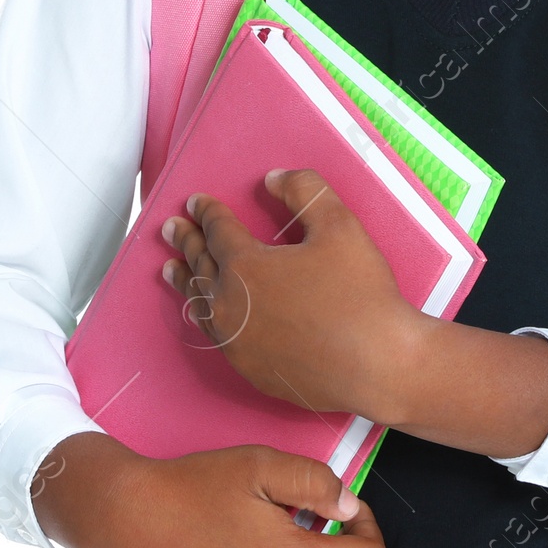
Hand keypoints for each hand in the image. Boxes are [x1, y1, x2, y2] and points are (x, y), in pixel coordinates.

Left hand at [160, 168, 424, 420]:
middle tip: (170, 229)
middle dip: (185, 242)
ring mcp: (236, 343)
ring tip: (170, 270)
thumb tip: (273, 178)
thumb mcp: (339, 226)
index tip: (195, 203)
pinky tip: (209, 314)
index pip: (218, 231)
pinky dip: (205, 316)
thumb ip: (304, 191)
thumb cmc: (361, 295)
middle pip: (199, 266)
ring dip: (185, 281)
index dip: (207, 212)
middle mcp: (230, 305)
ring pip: (200, 304)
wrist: (377, 366)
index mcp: (246, 266)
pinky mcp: (249, 369)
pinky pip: (217, 336)